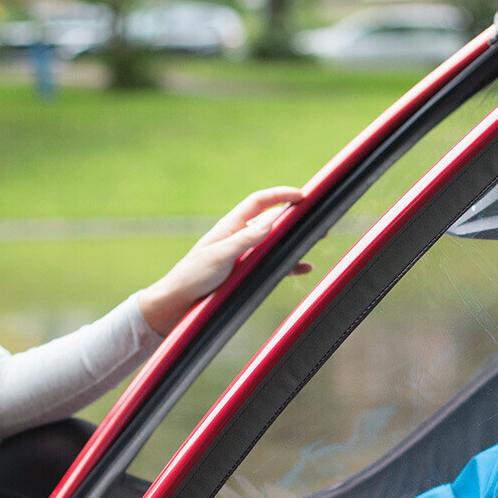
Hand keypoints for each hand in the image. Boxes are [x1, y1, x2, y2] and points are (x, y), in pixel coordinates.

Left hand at [136, 186, 311, 335]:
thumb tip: (271, 221)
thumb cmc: (192, 276)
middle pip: (273, 220)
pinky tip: (304, 266)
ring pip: (276, 242)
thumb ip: (245, 239)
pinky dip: (289, 264)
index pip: (259, 202)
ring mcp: (244, 255)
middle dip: (296, 216)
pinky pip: (272, 264)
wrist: (177, 303)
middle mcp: (239, 237)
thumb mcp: (220, 256)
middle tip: (318, 217)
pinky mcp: (245, 272)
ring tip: (319, 238)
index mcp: (230, 226)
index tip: (302, 196)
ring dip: (296, 240)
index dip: (281, 195)